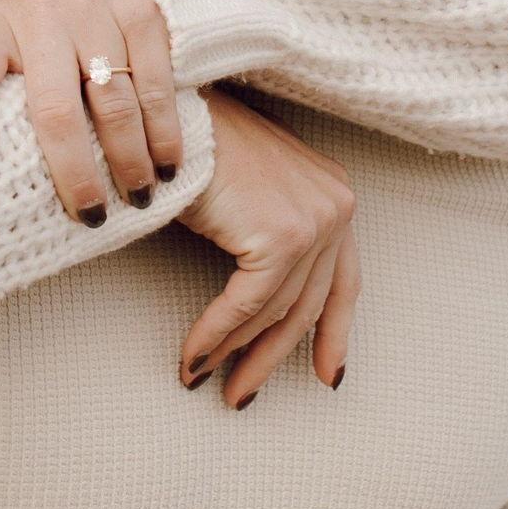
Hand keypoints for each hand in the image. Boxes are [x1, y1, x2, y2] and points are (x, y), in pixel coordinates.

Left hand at [0, 0, 183, 223]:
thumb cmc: (35, 38)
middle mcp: (40, 10)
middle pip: (55, 108)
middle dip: (75, 172)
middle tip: (90, 214)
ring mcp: (93, 6)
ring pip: (114, 101)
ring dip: (128, 159)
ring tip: (136, 196)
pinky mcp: (140, 10)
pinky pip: (155, 85)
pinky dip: (163, 132)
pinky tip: (166, 163)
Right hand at [176, 89, 358, 405]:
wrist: (163, 113)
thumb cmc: (191, 145)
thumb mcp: (246, 192)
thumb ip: (267, 234)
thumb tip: (262, 302)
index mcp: (333, 192)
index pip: (343, 279)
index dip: (335, 332)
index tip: (329, 376)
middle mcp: (336, 204)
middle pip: (310, 303)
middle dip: (274, 357)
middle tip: (244, 395)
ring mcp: (315, 220)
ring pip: (276, 311)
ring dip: (236, 354)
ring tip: (207, 381)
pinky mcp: (283, 235)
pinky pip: (247, 305)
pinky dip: (216, 337)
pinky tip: (192, 359)